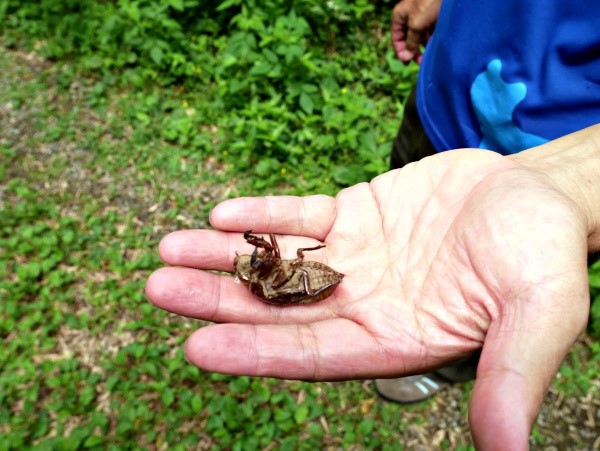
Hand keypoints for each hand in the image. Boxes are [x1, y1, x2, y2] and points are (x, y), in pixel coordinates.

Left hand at [147, 148, 591, 447]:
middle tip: (158, 286)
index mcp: (395, 338)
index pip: (312, 355)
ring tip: (169, 247)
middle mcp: (365, 302)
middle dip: (218, 298)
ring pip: (279, 258)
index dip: (255, 351)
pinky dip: (265, 213)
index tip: (195, 346)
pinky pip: (303, 213)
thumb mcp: (540, 312)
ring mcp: (356, 256)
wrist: (540, 196)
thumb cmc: (544, 255)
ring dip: (226, 255)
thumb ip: (512, 373)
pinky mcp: (357, 213)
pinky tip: (224, 214)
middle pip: (278, 306)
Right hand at [391, 0, 440, 63]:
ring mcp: (422, 16)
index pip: (396, 38)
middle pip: (408, 38)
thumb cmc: (428, 2)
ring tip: (430, 55)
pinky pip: (430, 32)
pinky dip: (432, 40)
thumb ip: (411, 42)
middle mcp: (409, 17)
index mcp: (400, 16)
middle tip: (420, 62)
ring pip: (420, 36)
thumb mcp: (416, 24)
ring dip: (423, 46)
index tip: (407, 63)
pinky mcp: (433, 16)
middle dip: (413, 51)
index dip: (400, 51)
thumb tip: (405, 58)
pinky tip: (436, 46)